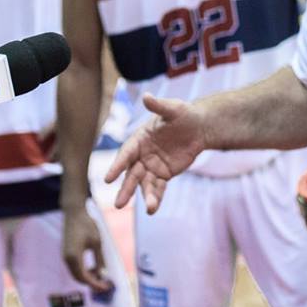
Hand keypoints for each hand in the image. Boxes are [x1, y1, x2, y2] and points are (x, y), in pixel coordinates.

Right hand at [63, 206, 111, 292]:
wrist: (74, 213)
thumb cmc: (86, 225)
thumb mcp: (97, 242)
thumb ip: (99, 259)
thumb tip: (103, 274)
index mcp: (74, 257)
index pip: (85, 277)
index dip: (96, 284)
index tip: (106, 286)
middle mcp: (67, 259)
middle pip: (78, 278)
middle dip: (91, 283)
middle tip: (104, 284)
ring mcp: (65, 256)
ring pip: (75, 274)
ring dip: (87, 278)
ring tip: (100, 276)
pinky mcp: (66, 253)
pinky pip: (74, 268)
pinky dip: (83, 271)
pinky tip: (93, 268)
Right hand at [104, 93, 207, 212]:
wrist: (198, 127)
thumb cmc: (183, 114)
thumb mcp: (173, 108)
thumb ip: (159, 106)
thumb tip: (147, 97)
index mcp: (139, 139)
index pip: (126, 153)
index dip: (117, 166)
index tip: (108, 179)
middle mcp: (142, 155)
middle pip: (131, 174)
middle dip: (126, 188)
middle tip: (118, 205)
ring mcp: (151, 166)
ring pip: (144, 184)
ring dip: (145, 196)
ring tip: (150, 209)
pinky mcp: (163, 175)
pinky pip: (158, 188)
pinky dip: (156, 197)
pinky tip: (153, 209)